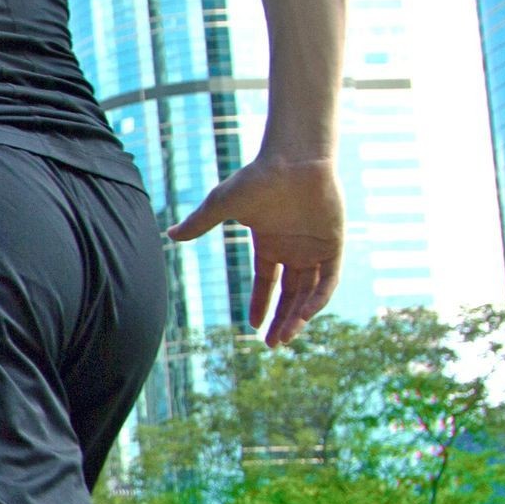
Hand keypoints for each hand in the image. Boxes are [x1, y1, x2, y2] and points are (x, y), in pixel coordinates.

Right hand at [169, 154, 345, 346]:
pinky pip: (328, 280)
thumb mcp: (222, 204)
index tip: (253, 327)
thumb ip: (200, 223)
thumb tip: (170, 234)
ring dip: (298, 316)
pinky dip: (317, 299)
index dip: (261, 305)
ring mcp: (315, 248)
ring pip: (309, 292)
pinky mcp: (334, 244)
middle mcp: (294, 249)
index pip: (267, 282)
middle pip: (290, 294)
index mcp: (270, 244)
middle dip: (282, 320)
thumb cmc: (258, 177)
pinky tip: (304, 315)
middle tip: (272, 344)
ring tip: (286, 337)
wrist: (295, 159)